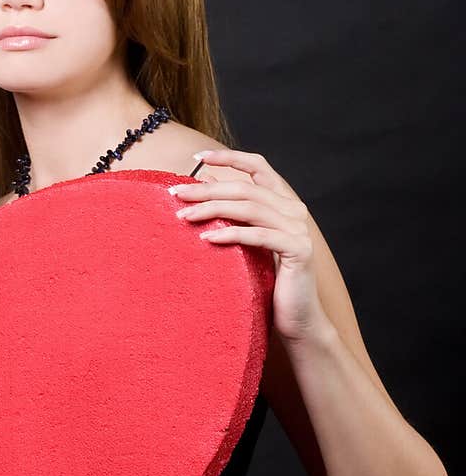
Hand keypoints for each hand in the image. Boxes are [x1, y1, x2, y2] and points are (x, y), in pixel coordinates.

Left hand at [170, 149, 331, 344]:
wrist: (297, 318)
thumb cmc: (269, 280)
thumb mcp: (247, 240)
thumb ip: (234, 211)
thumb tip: (206, 181)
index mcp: (284, 202)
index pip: (258, 167)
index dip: (230, 157)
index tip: (197, 157)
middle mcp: (295, 210)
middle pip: (246, 188)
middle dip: (207, 189)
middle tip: (176, 193)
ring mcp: (299, 229)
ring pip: (250, 208)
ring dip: (212, 210)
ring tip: (183, 216)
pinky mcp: (298, 250)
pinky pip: (258, 236)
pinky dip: (231, 234)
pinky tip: (207, 239)